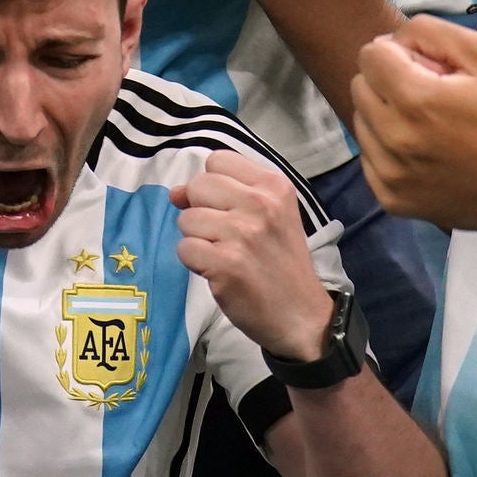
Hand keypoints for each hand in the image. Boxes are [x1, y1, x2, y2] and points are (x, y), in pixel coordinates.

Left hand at [171, 151, 335, 363]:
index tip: (228, 208)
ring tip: (225, 254)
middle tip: (226, 236)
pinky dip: (195, 262)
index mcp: (274, 186)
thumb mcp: (270, 216)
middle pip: (197, 185)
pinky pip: (184, 248)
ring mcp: (241, 234)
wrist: (301, 315)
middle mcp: (259, 204)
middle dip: (201, 210)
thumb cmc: (282, 262)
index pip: (217, 160)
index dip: (213, 185)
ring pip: (186, 219)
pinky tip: (219, 271)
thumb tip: (175, 193)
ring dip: (198, 239)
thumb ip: (226, 194)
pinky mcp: (225, 264)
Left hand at [349, 16, 476, 233]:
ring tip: (429, 126)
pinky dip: (389, 151)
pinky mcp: (392, 201)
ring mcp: (390, 175)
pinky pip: (369, 160)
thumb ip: (430, 32)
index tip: (429, 68)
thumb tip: (389, 41)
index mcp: (415, 99)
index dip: (400, 53)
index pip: (370, 55)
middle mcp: (393, 139)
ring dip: (386, 116)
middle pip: (360, 87)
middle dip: (389, 81)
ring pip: (361, 123)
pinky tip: (425, 153)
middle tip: (431, 95)